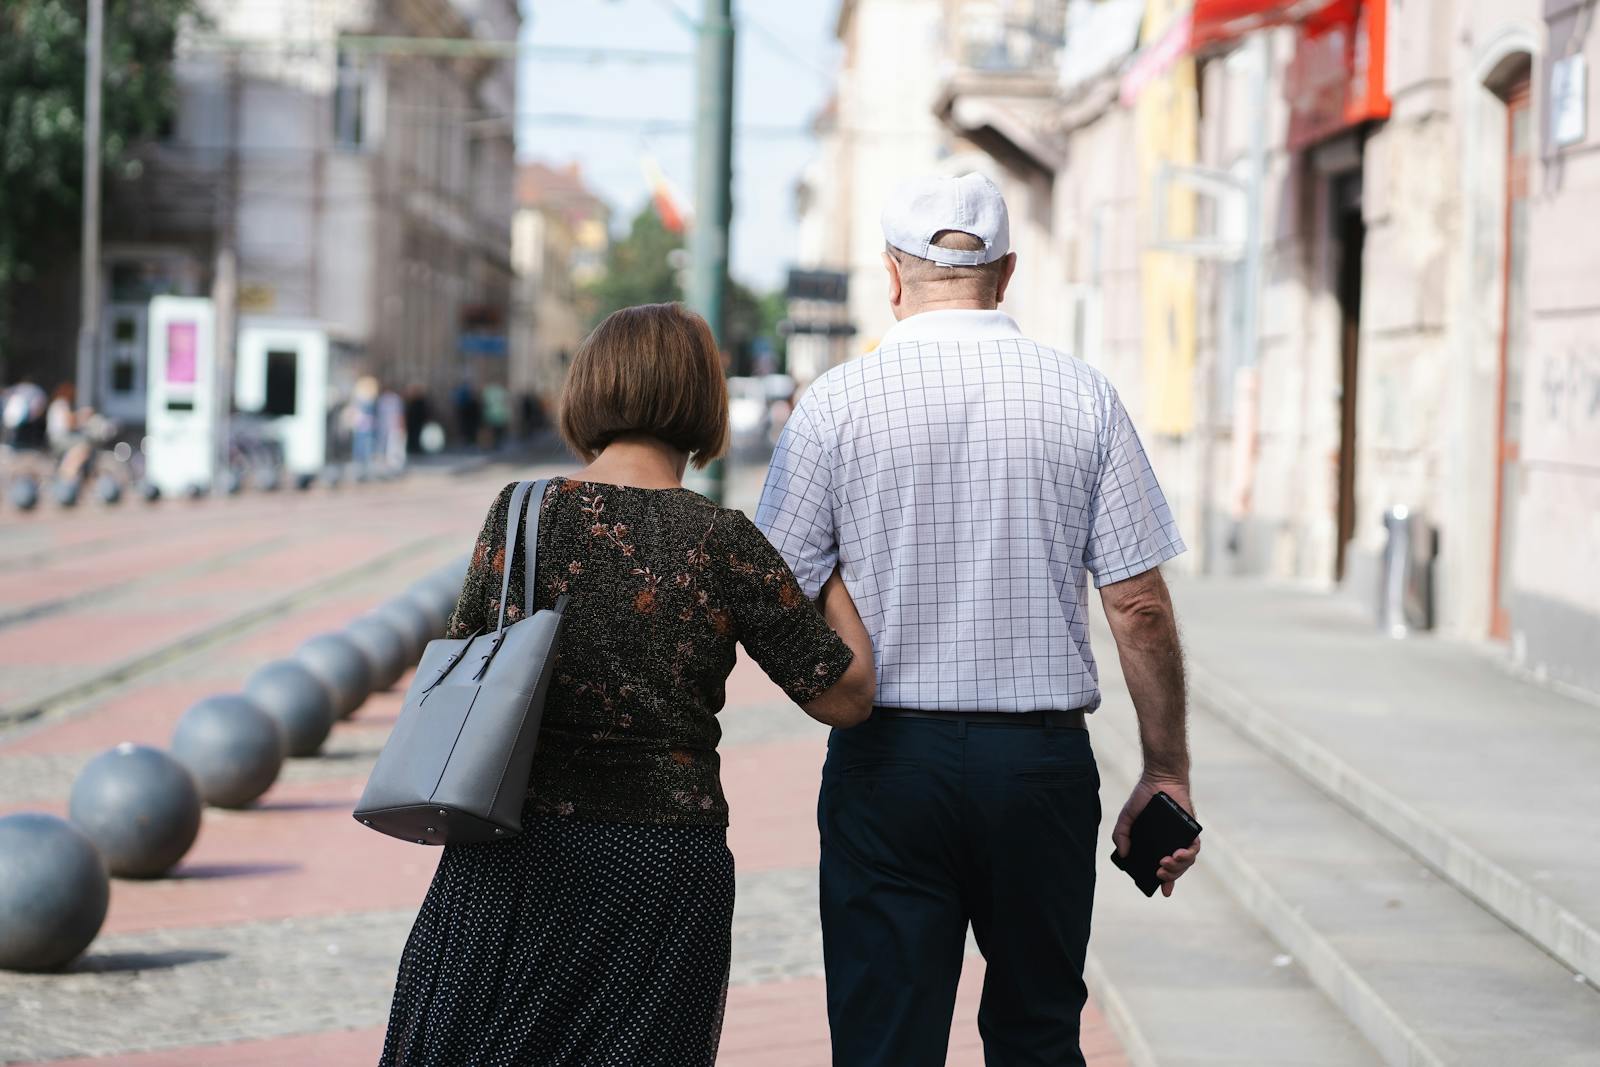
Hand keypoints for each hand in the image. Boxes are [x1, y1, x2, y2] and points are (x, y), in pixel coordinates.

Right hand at [1113, 774, 1200, 897]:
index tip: (1164, 891)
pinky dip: (1188, 854)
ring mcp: (1182, 838)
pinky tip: (1179, 853)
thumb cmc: (1144, 798)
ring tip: (1166, 863)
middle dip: (1169, 875)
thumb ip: (1121, 835)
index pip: (1164, 867)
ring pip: (1187, 861)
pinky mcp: (1191, 830)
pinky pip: (1194, 847)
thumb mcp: (1127, 818)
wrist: (1159, 779)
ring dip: (1178, 867)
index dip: (1165, 882)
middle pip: (1176, 868)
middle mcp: (1171, 844)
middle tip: (1159, 872)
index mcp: (1157, 845)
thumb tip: (1123, 854)